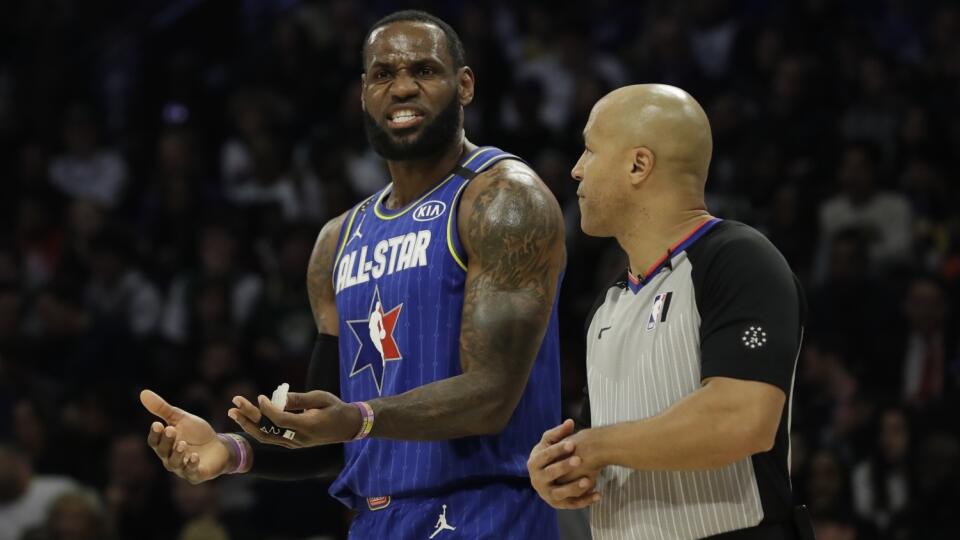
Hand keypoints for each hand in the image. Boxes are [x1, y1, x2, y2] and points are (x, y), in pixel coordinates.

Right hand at [140, 390, 231, 483]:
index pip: (155, 442)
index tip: (157, 424)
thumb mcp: (181, 418)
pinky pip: (191, 472)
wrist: (219, 446)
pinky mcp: (196, 474)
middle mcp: (170, 459)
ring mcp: (182, 468)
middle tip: (171, 430)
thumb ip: (162, 409)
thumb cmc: (197, 433)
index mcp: (165, 445)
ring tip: (182, 444)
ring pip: (174, 464)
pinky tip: (194, 456)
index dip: (155, 434)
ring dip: (177, 454)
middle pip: (163, 452)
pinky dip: (191, 465)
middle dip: (167, 441)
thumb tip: (143, 393)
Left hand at [228, 390, 360, 447]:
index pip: (281, 420)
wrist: (347, 426)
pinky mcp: (293, 443)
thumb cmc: (336, 408)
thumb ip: (300, 399)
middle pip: (268, 432)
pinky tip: (247, 419)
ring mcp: (295, 443)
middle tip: (234, 405)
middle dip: (249, 418)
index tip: (260, 397)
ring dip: (248, 425)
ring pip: (266, 437)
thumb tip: (279, 396)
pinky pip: (271, 437)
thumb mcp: (321, 398)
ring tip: (234, 413)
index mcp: (308, 426)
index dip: (268, 409)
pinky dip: (257, 428)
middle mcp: (299, 438)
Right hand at [527, 419, 600, 508]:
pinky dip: (584, 501)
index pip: (545, 456)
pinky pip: (571, 504)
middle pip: (550, 474)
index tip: (572, 443)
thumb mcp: (549, 443)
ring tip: (588, 480)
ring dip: (573, 488)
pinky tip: (598, 495)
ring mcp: (546, 494)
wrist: (541, 476)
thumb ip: (559, 433)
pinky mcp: (557, 504)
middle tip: (579, 459)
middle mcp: (537, 480)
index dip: (558, 450)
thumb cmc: (548, 455)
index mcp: (534, 463)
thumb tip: (570, 422)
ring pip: (559, 493)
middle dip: (564, 466)